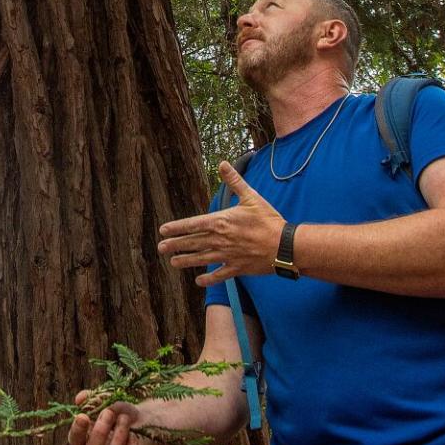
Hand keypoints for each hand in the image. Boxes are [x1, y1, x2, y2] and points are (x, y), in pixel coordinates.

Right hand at [67, 393, 159, 444]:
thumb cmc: (122, 411)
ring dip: (118, 436)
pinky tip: (135, 436)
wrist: (147, 419)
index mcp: (87, 438)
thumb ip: (93, 399)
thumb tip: (79, 399)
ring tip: (125, 418)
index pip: (75, 441)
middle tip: (109, 413)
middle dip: (100, 432)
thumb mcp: (109, 400)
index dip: (76, 431)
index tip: (82, 416)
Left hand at [157, 160, 284, 283]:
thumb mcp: (251, 197)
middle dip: (176, 245)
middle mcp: (220, 240)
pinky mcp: (237, 268)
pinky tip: (198, 281)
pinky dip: (208, 278)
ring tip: (173, 263)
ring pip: (202, 259)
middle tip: (160, 248)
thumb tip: (223, 163)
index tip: (163, 230)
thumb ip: (234, 181)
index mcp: (221, 222)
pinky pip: (219, 275)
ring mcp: (227, 256)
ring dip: (186, 261)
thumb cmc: (268, 220)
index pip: (193, 224)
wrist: (284, 246)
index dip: (177, 227)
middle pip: (193, 243)